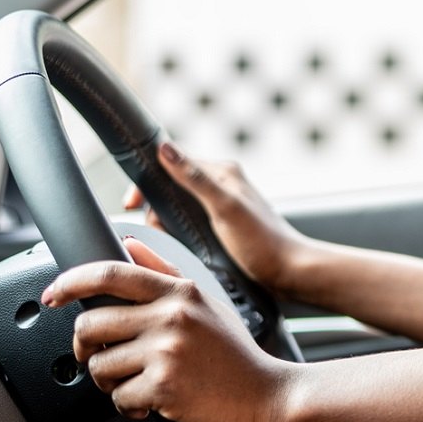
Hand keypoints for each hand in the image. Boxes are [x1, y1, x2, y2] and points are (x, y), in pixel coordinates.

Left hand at [48, 237, 300, 421]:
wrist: (268, 398)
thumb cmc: (237, 355)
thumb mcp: (208, 302)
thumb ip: (166, 271)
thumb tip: (130, 245)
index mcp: (180, 292)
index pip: (111, 274)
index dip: (71, 281)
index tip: (54, 294)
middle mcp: (172, 316)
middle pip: (90, 324)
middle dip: (86, 347)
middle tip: (101, 358)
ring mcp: (167, 351)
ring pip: (100, 365)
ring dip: (109, 382)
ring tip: (134, 383)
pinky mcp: (164, 386)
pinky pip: (118, 398)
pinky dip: (128, 407)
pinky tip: (149, 404)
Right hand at [123, 142, 312, 297]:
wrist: (291, 273)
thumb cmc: (263, 243)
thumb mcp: (225, 209)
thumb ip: (195, 179)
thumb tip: (164, 148)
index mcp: (223, 172)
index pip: (173, 161)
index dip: (148, 181)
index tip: (130, 204)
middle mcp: (221, 184)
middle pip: (172, 185)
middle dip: (155, 205)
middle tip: (154, 228)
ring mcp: (221, 205)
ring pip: (178, 206)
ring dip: (165, 222)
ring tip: (167, 240)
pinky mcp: (221, 226)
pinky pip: (188, 223)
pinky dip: (177, 233)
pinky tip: (179, 247)